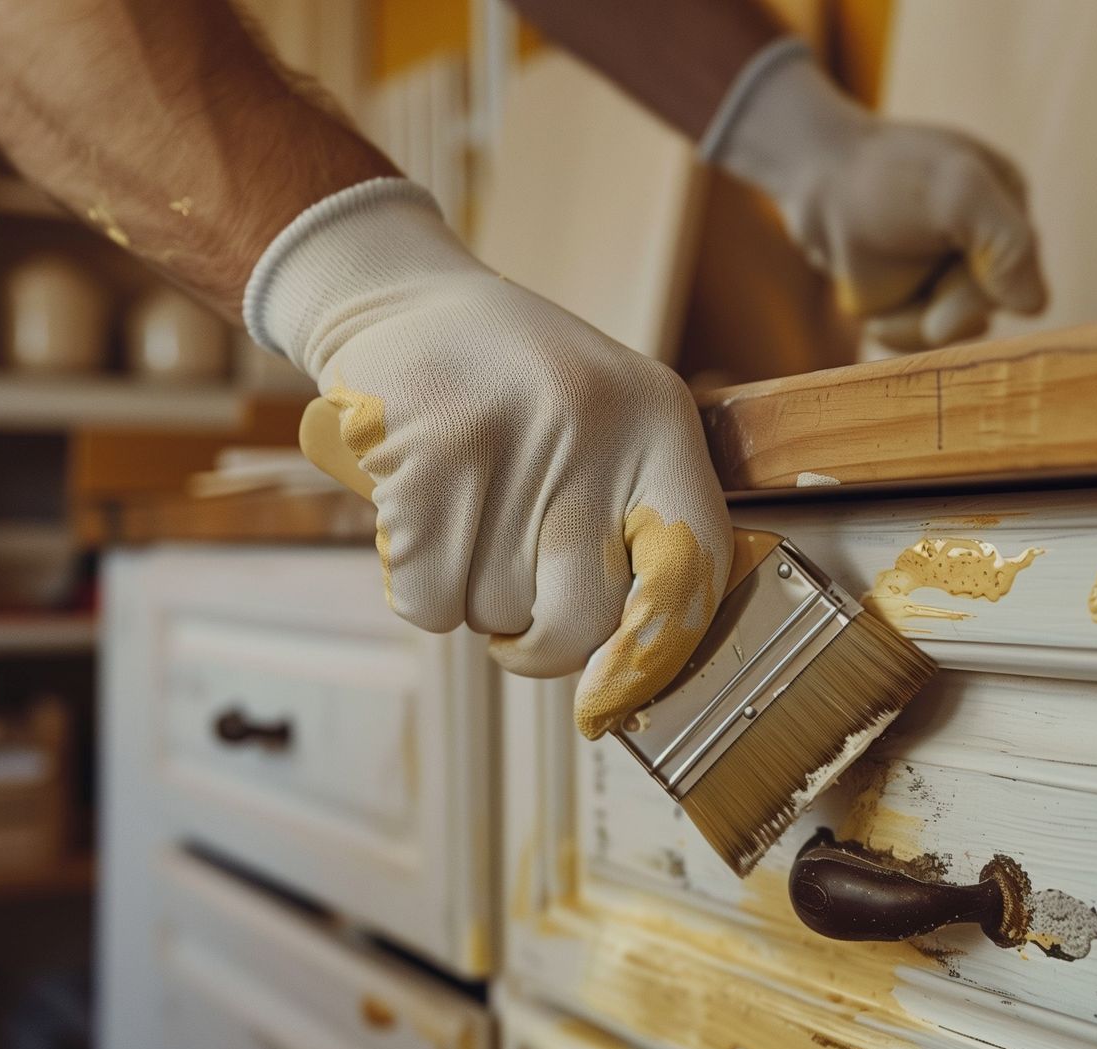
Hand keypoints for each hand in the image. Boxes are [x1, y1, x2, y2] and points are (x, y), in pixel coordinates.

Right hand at [245, 180, 732, 737]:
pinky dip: (419, 587)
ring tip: (469, 517)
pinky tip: (422, 519)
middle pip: (581, 619)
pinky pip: (428, 603)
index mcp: (658, 421)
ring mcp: (507, 439)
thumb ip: (636, 529)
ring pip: (496, 616)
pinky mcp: (422, 459)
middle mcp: (594, 426)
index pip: (693, 569)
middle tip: (519, 605)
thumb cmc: (518, 386)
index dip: (658, 654)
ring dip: (475, 599)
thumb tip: (628, 681)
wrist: (403, 298)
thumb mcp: (610, 422)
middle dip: (541, 642)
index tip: (614, 702)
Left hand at [707, 41, 1046, 349]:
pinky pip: (917, 341)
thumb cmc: (884, 176)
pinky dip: (892, 330)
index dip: (974, 294)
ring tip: (878, 288)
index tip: (936, 281)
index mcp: (1010, 212)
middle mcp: (986, 247)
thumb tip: (1033, 307)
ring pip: (948, 337)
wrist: (815, 178)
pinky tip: (873, 310)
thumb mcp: (958, 192)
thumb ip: (1008, 243)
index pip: (1021, 284)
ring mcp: (948, 275)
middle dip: (934, 309)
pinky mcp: (914, 298)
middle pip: (979, 316)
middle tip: (894, 264)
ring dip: (908, 325)